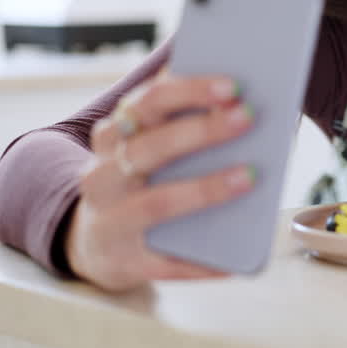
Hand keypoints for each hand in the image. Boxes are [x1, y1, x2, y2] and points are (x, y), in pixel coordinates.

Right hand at [66, 74, 253, 291]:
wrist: (96, 244)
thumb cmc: (141, 179)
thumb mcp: (147, 142)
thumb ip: (181, 119)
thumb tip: (245, 99)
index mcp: (113, 136)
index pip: (147, 103)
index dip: (189, 91)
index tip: (233, 85)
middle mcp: (104, 176)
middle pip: (150, 147)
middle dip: (202, 131)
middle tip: (248, 117)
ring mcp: (112, 222)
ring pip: (157, 203)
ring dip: (206, 189)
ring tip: (250, 176)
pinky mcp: (127, 263)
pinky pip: (168, 263)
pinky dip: (202, 262)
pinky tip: (235, 258)